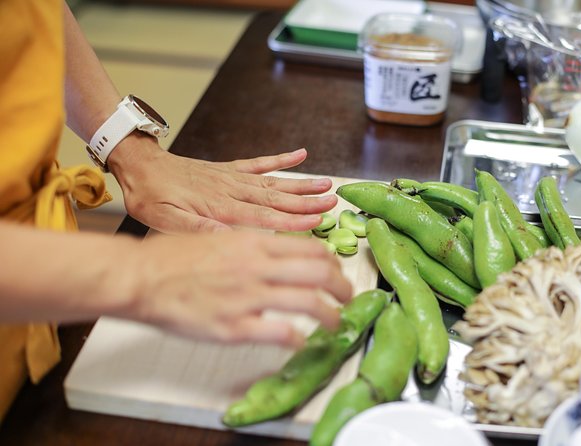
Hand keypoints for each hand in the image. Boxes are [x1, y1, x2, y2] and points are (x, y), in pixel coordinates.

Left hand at [108, 135, 336, 233]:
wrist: (138, 167)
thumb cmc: (151, 198)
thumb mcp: (166, 222)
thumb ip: (199, 230)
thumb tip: (230, 238)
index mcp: (220, 207)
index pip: (264, 216)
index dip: (293, 220)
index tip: (317, 221)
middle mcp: (232, 190)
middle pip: (277, 198)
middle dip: (307, 201)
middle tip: (334, 202)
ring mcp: (232, 177)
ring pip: (274, 181)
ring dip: (302, 184)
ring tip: (327, 184)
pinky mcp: (228, 169)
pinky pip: (259, 163)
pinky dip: (281, 159)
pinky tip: (300, 155)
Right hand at [126, 230, 352, 347]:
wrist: (141, 276)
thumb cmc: (174, 257)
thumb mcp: (219, 236)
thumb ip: (251, 245)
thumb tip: (277, 252)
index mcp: (255, 243)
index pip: (311, 250)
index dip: (332, 264)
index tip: (335, 273)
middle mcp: (258, 267)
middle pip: (320, 273)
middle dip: (342, 287)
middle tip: (347, 298)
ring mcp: (248, 297)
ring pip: (309, 302)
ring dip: (331, 314)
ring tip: (336, 323)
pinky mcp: (234, 326)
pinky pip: (280, 332)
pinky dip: (297, 338)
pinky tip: (299, 341)